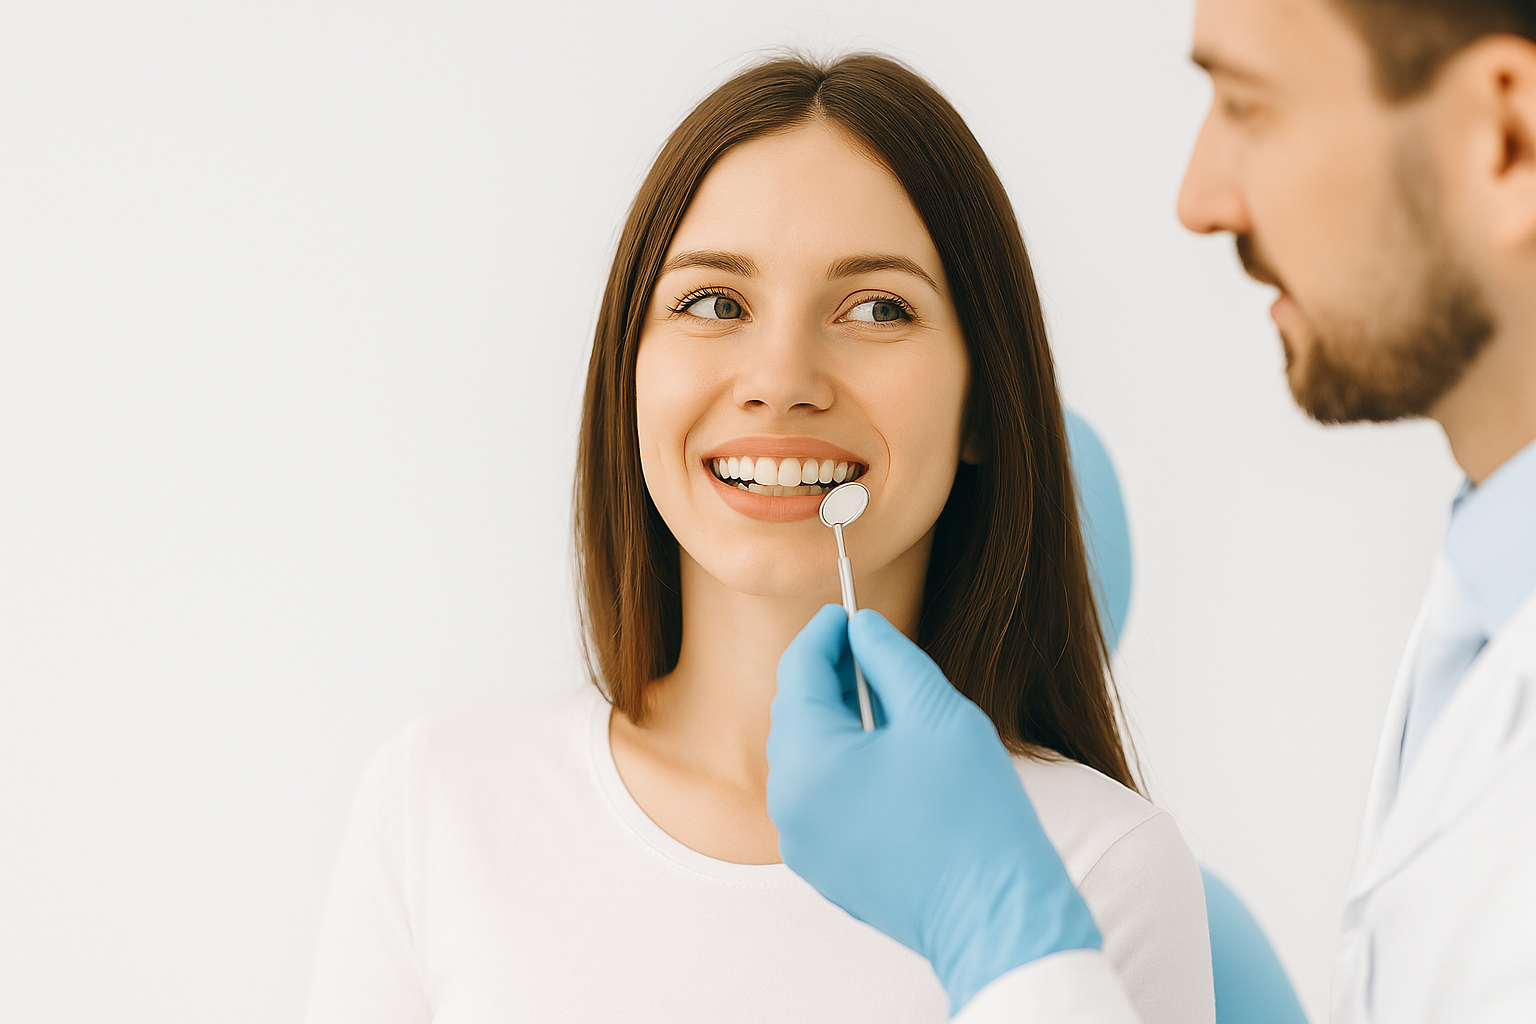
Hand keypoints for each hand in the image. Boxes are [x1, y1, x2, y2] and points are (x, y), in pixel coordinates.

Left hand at [768, 605, 1101, 1014]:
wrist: (996, 918)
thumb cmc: (975, 814)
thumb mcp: (938, 714)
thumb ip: (891, 658)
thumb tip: (861, 627)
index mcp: (809, 761)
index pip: (798, 672)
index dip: (823, 632)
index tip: (850, 611)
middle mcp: (789, 805)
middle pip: (796, 715)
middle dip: (828, 676)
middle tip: (871, 650)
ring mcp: (800, 844)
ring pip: (805, 758)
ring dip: (835, 722)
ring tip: (885, 702)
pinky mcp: (822, 869)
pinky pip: (818, 800)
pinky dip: (841, 768)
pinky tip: (886, 758)